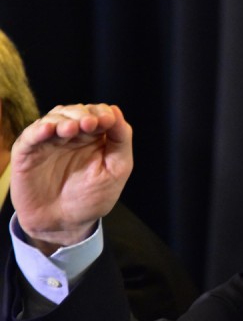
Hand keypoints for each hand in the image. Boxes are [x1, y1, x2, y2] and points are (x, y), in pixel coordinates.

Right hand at [10, 104, 132, 254]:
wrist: (65, 224)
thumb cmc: (92, 198)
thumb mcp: (116, 169)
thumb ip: (121, 140)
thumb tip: (116, 111)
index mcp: (95, 136)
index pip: (99, 114)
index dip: (103, 113)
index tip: (108, 121)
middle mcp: (72, 134)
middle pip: (77, 111)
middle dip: (84, 114)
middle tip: (90, 123)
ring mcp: (49, 141)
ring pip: (55, 118)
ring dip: (64, 119)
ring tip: (72, 129)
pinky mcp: (28, 152)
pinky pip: (31, 135)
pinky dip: (39, 129)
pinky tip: (48, 130)